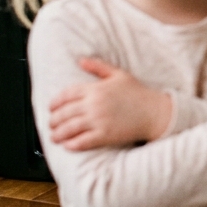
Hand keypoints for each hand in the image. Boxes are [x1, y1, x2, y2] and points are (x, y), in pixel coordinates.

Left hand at [49, 58, 171, 150]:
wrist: (156, 112)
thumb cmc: (139, 94)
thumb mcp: (119, 75)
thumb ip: (98, 66)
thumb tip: (81, 60)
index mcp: (96, 89)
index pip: (66, 95)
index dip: (54, 103)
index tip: (51, 108)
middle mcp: (94, 104)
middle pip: (64, 113)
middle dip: (53, 120)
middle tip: (51, 124)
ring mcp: (99, 120)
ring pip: (69, 128)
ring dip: (58, 134)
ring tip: (55, 137)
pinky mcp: (105, 135)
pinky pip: (82, 141)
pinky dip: (72, 144)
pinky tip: (68, 145)